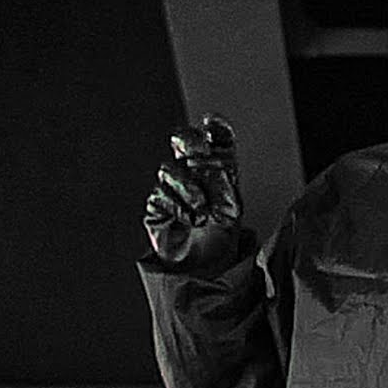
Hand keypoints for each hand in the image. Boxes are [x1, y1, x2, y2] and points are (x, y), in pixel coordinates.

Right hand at [143, 113, 242, 268]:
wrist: (202, 267)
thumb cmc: (221, 237)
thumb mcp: (230, 208)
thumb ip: (222, 183)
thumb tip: (210, 164)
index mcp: (218, 170)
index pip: (216, 142)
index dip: (215, 128)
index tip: (213, 121)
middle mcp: (194, 174)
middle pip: (184, 142)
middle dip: (189, 140)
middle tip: (200, 151)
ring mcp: (173, 187)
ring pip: (171, 169)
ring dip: (188, 190)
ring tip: (202, 212)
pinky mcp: (156, 203)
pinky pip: (161, 194)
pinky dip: (176, 206)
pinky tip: (188, 219)